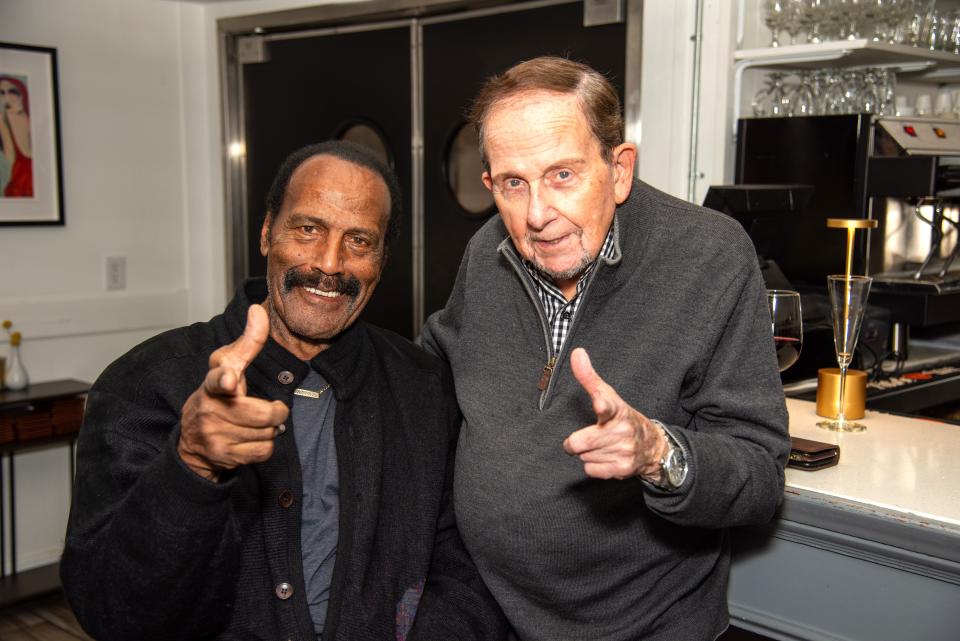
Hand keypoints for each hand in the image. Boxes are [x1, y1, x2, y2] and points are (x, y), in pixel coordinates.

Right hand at [178, 304, 288, 481]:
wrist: (194, 440)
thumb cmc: (220, 394)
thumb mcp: (229, 366)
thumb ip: (248, 341)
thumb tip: (258, 309)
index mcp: (212, 383)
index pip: (218, 379)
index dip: (225, 379)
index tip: (229, 380)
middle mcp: (209, 409)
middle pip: (263, 415)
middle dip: (276, 413)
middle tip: (272, 410)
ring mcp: (214, 435)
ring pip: (267, 433)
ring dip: (270, 429)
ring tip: (253, 424)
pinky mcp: (223, 456)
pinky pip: (264, 451)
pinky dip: (265, 445)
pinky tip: (252, 439)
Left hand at [562, 348, 668, 481]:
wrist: (653, 447)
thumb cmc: (623, 418)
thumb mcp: (609, 396)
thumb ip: (589, 378)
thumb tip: (576, 352)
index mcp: (616, 410)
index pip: (607, 406)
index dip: (602, 405)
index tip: (599, 404)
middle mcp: (621, 431)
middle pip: (579, 442)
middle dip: (576, 442)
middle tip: (587, 437)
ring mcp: (623, 451)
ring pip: (583, 456)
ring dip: (588, 453)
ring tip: (603, 446)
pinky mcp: (622, 469)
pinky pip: (590, 469)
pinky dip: (594, 466)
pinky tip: (606, 457)